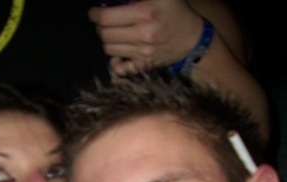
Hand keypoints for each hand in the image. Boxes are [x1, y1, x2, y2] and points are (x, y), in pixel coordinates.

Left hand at [88, 0, 203, 77]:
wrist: (191, 38)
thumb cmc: (173, 11)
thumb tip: (115, 0)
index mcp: (145, 13)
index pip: (106, 18)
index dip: (95, 14)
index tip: (94, 12)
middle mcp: (143, 34)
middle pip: (105, 34)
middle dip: (100, 27)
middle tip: (105, 22)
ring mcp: (143, 53)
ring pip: (109, 50)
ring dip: (107, 41)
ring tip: (113, 34)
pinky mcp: (144, 66)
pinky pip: (119, 69)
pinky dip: (114, 61)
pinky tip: (118, 52)